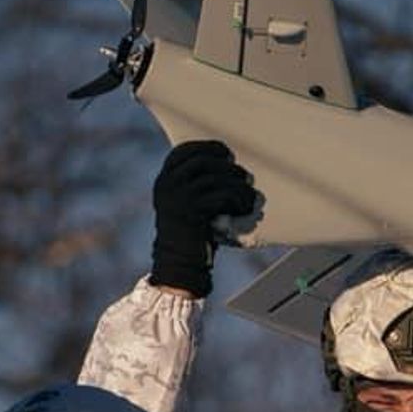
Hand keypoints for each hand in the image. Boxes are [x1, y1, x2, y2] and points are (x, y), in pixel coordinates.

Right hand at [150, 140, 256, 297]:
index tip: (226, 153)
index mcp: (163, 181)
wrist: (179, 264)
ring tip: (248, 191)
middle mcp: (167, 186)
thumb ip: (194, 183)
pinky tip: (244, 206)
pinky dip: (237, 198)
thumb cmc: (189, 234)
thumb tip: (224, 162)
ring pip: (215, 177)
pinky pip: (222, 195)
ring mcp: (179, 198)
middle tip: (243, 175)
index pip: (183, 151)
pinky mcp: (193, 212)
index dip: (207, 147)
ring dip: (237, 182)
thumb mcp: (184, 204)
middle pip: (202, 160)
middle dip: (226, 165)